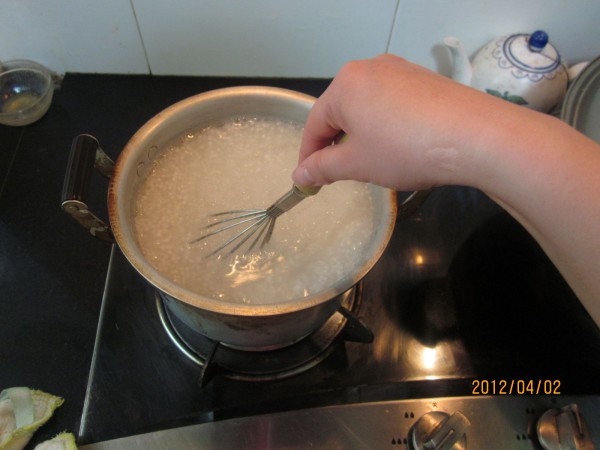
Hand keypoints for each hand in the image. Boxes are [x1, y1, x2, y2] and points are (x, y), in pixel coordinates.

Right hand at [292, 53, 510, 190]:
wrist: (476, 136)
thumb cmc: (405, 150)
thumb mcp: (357, 164)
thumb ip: (323, 167)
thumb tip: (300, 174)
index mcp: (345, 84)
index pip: (315, 123)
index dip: (308, 155)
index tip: (306, 181)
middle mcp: (370, 68)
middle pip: (340, 111)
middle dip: (335, 144)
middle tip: (338, 174)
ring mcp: (401, 70)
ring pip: (367, 107)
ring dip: (361, 135)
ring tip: (370, 162)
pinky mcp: (424, 79)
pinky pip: (392, 103)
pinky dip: (386, 125)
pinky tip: (399, 145)